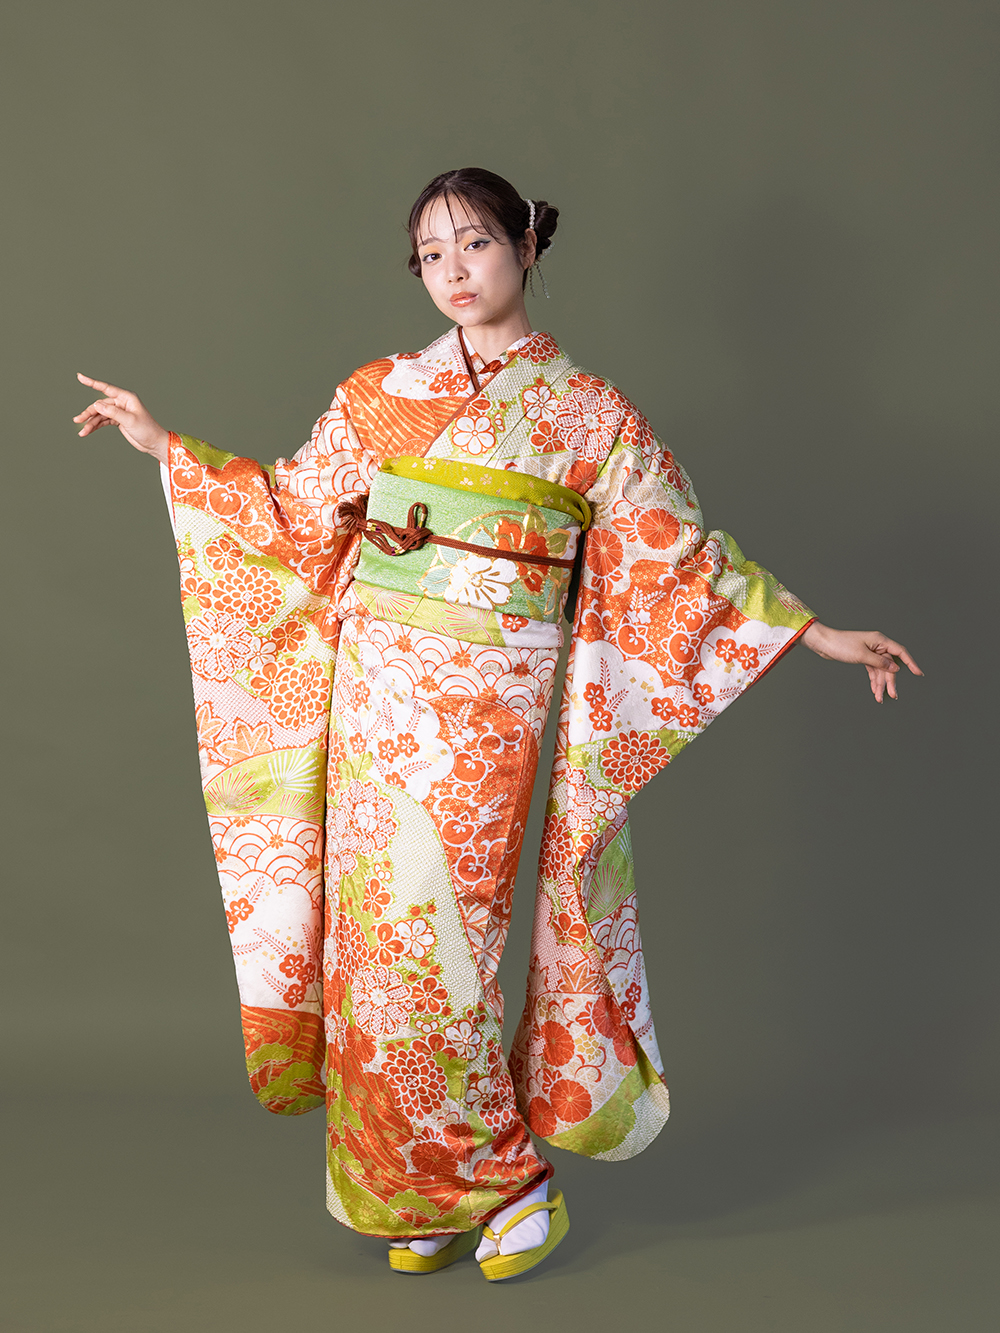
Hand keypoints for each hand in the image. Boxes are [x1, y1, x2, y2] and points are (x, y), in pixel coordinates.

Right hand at [73, 374, 169, 464]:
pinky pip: (103, 421)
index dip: (91, 382)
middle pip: (100, 405)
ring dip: (91, 422)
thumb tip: (96, 404)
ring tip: (83, 432)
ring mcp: (119, 411)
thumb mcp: (129, 420)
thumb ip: (113, 412)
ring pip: (100, 414)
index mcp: (127, 397)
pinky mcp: (118, 420)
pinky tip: (87, 431)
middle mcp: (122, 402)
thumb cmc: (146, 430)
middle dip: (89, 413)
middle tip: (78, 420)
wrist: (154, 443)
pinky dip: (95, 426)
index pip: (106, 387)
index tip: (79, 376)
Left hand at [801, 622, 922, 701]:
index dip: (911, 663)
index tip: (918, 673)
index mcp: (880, 640)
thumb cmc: (841, 644)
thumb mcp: (862, 655)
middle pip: (890, 665)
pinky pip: (873, 671)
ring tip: (880, 697)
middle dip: (890, 681)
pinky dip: (874, 681)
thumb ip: (880, 662)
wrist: (824, 644)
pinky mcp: (864, 658)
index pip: (900, 652)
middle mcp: (877, 646)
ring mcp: (871, 652)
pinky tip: (875, 691)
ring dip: (881, 684)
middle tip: (893, 695)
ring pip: (881, 670)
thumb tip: (895, 668)